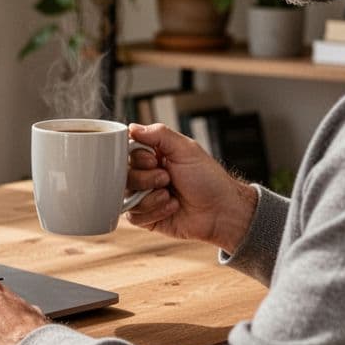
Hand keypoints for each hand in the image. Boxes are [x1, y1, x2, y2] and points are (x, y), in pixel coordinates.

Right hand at [126, 123, 257, 253]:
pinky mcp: (146, 217)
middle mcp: (146, 175)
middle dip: (146, 179)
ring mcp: (144, 196)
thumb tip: (131, 127)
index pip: (126, 152)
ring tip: (170, 195)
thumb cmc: (208, 179)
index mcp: (153, 156)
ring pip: (125, 196)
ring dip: (151, 197)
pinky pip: (133, 216)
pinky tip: (171, 208)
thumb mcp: (186, 149)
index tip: (154, 160)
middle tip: (167, 179)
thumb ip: (158, 134)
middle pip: (123, 175)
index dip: (138, 158)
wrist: (221, 211)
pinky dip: (154, 212)